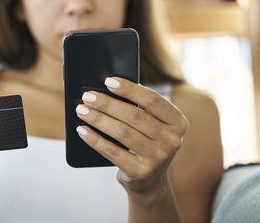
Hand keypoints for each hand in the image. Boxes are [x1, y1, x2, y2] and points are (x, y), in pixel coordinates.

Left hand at [75, 77, 188, 194]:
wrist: (149, 179)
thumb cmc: (146, 141)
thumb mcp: (152, 124)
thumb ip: (139, 107)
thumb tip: (107, 88)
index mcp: (178, 122)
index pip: (152, 100)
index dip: (129, 89)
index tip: (108, 81)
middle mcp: (172, 141)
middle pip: (134, 116)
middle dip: (107, 103)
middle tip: (87, 96)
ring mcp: (157, 158)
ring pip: (122, 132)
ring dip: (98, 119)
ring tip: (81, 110)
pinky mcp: (140, 172)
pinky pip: (112, 152)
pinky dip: (94, 139)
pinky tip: (83, 130)